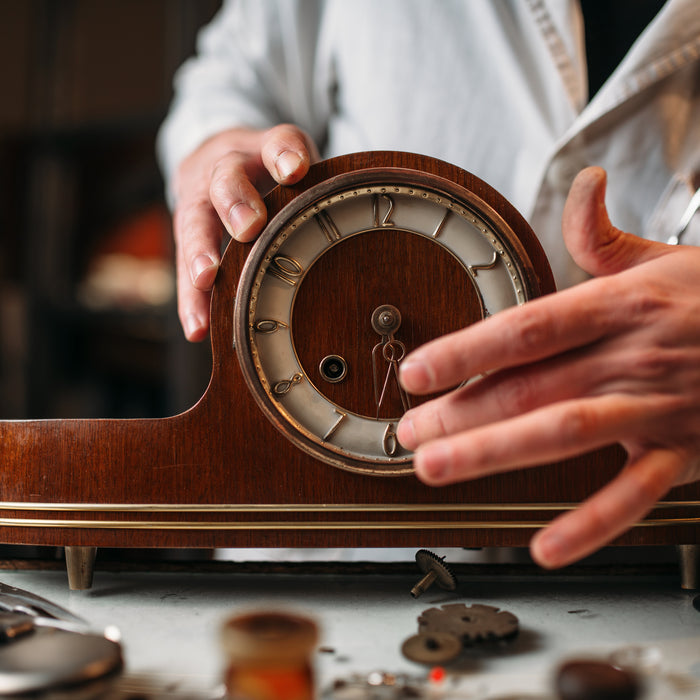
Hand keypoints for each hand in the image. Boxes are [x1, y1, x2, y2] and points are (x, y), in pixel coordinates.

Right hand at [172, 124, 318, 340]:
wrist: (213, 159)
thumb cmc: (264, 168)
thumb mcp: (290, 157)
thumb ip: (304, 169)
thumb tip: (326, 194)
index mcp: (258, 150)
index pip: (275, 142)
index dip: (283, 154)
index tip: (294, 169)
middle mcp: (222, 170)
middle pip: (225, 180)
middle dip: (235, 204)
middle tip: (248, 227)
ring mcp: (199, 201)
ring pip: (195, 223)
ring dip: (201, 253)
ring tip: (204, 279)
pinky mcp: (187, 236)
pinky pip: (186, 269)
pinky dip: (192, 299)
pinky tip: (197, 326)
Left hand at [397, 167, 699, 567]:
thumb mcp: (661, 256)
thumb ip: (603, 234)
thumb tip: (583, 185)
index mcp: (619, 305)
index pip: (528, 327)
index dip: (467, 350)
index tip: (417, 371)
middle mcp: (632, 356)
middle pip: (531, 384)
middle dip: (461, 410)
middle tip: (408, 431)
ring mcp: (657, 407)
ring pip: (567, 433)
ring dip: (495, 453)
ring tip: (437, 468)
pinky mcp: (683, 450)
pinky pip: (635, 494)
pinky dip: (592, 524)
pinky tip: (544, 546)